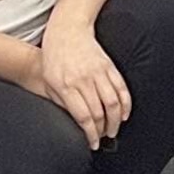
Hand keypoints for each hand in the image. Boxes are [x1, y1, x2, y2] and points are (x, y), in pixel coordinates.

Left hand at [33, 25, 133, 147]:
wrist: (67, 29)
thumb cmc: (54, 56)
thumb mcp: (48, 81)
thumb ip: (61, 102)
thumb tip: (75, 121)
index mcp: (66, 86)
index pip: (83, 117)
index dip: (90, 134)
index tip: (92, 143)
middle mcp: (83, 80)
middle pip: (100, 113)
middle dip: (103, 131)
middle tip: (102, 138)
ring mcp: (98, 72)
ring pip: (113, 103)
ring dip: (115, 121)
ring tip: (113, 130)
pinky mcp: (109, 66)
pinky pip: (122, 89)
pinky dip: (125, 104)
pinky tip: (123, 114)